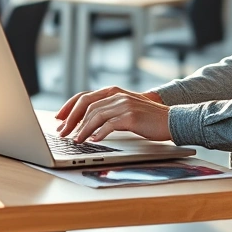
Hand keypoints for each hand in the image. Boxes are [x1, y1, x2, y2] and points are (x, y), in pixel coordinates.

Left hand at [54, 87, 170, 142]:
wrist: (172, 119)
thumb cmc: (148, 118)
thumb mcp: (126, 108)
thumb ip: (109, 110)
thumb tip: (86, 122)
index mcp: (113, 91)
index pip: (84, 96)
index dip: (69, 107)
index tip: (59, 118)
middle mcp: (117, 95)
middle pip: (86, 104)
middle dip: (71, 119)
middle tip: (62, 132)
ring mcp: (124, 104)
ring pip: (95, 115)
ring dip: (82, 129)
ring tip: (75, 140)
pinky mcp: (131, 116)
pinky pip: (109, 125)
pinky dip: (98, 133)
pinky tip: (93, 140)